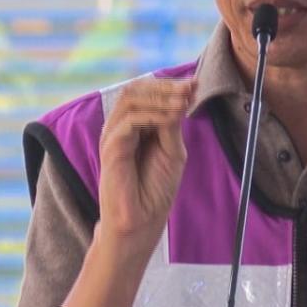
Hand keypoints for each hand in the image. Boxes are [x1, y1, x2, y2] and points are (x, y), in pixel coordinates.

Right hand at [97, 77, 195, 255]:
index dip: (169, 85)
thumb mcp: (172, 151)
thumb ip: (172, 125)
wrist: (141, 221)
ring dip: (160, 97)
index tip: (195, 84)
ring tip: (184, 102)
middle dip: (165, 87)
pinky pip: (129, 121)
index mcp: (133, 125)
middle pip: (135, 89)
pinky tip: (172, 118)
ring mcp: (113, 136)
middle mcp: (120, 126)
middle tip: (190, 89)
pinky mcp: (111, 149)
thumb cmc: (155, 190)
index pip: (145, 91)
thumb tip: (181, 96)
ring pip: (130, 100)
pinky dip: (153, 115)